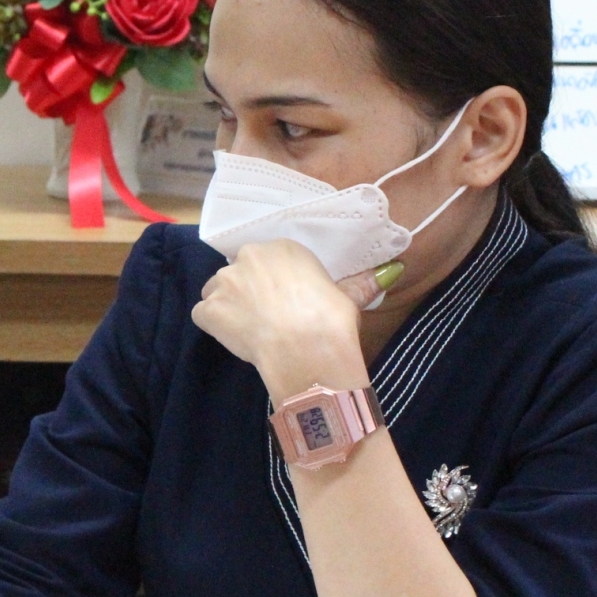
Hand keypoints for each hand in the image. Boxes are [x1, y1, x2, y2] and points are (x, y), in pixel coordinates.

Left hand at [191, 239, 381, 395]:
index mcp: (281, 248)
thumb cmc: (330, 320)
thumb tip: (391, 270)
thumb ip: (360, 283)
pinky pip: (204, 315)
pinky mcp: (208, 308)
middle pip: (240, 273)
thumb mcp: (349, 297)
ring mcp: (224, 282)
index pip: (268, 261)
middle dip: (248, 293)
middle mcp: (248, 257)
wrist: (306, 348)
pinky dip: (215, 327)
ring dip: (228, 307)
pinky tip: (236, 340)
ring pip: (217, 291)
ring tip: (251, 330)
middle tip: (268, 319)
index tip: (284, 303)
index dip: (272, 284)